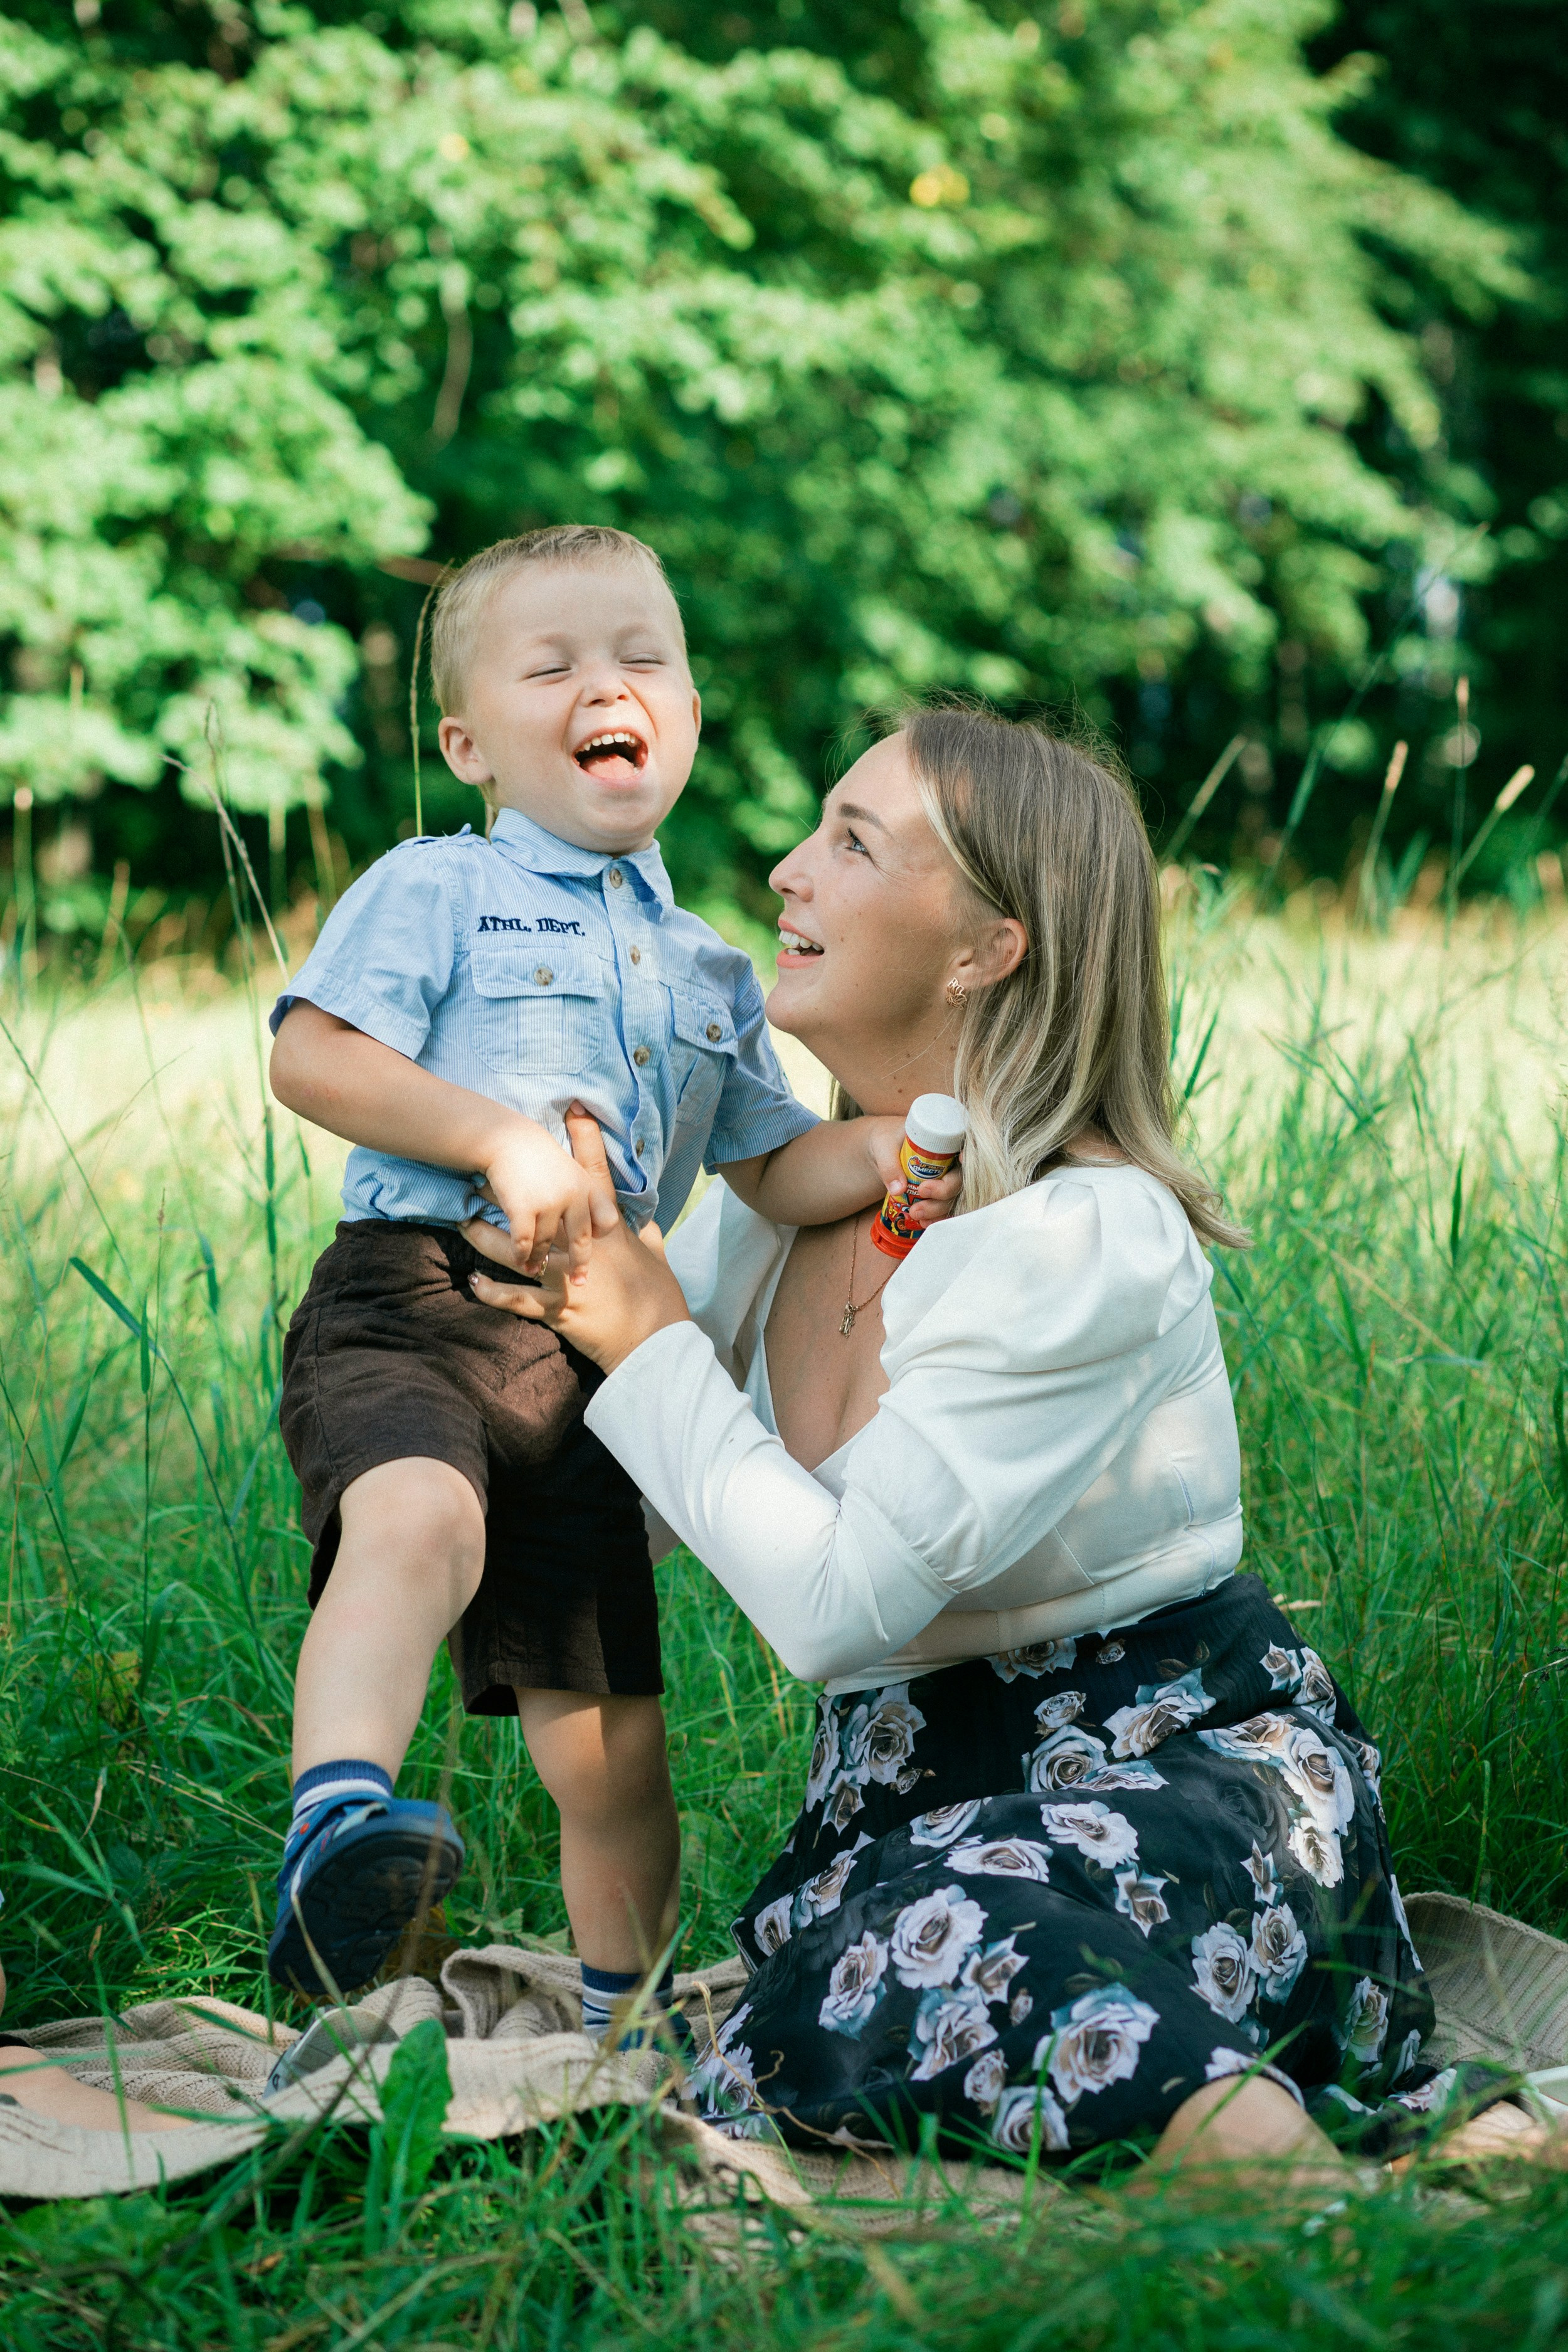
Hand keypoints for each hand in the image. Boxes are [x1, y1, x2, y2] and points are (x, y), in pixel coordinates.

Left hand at [468, 1109, 691, 1371]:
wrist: (656, 1342)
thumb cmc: (660, 1300)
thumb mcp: (657, 1261)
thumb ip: (647, 1239)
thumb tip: (646, 1224)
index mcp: (610, 1233)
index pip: (596, 1179)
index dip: (587, 1142)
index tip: (574, 1109)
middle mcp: (583, 1250)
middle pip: (539, 1213)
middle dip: (510, 1194)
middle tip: (481, 1175)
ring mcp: (567, 1280)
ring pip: (517, 1253)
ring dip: (487, 1240)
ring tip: (462, 1225)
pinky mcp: (557, 1310)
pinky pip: (518, 1299)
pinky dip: (494, 1292)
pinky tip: (473, 1283)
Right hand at [475, 1105, 621, 1276]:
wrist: (506, 1138)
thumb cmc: (537, 1155)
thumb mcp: (570, 1169)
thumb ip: (584, 1195)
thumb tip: (600, 1225)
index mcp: (587, 1186)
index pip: (607, 1221)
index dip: (602, 1238)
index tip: (598, 1250)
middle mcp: (574, 1197)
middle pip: (581, 1241)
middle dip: (579, 1265)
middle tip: (578, 1282)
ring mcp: (550, 1204)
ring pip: (547, 1244)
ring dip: (540, 1259)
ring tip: (535, 1268)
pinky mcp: (525, 1210)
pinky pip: (524, 1244)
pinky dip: (521, 1255)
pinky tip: (520, 1259)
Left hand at [860, 1114, 962, 1228]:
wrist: (882, 1152)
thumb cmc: (886, 1139)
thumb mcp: (883, 1146)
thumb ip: (889, 1165)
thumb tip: (899, 1190)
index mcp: (945, 1138)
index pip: (967, 1144)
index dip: (971, 1154)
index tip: (961, 1159)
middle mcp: (952, 1159)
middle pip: (961, 1177)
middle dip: (945, 1190)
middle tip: (922, 1193)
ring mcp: (948, 1178)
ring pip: (954, 1196)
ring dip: (938, 1208)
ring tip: (915, 1214)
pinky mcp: (940, 1194)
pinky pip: (946, 1208)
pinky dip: (937, 1217)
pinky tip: (924, 1223)